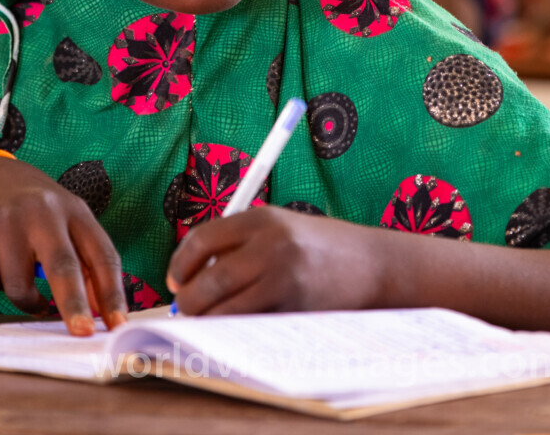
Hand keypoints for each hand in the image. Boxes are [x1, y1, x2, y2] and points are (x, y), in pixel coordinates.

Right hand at [0, 157, 127, 335]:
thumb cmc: (33, 207)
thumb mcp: (66, 221)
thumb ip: (85, 261)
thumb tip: (99, 310)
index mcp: (75, 212)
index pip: (102, 255)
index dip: (112, 293)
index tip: (118, 324)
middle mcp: (43, 212)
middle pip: (63, 266)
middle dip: (75, 304)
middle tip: (82, 332)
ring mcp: (7, 220)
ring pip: (19, 285)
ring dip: (24, 298)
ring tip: (22, 281)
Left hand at [166, 206, 381, 314]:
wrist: (374, 264)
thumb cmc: (320, 247)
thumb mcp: (281, 227)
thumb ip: (239, 243)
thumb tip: (190, 276)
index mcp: (263, 218)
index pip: (202, 240)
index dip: (179, 264)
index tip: (176, 280)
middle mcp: (272, 246)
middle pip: (208, 281)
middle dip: (189, 302)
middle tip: (186, 309)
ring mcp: (285, 279)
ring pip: (225, 311)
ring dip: (208, 321)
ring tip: (207, 321)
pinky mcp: (296, 309)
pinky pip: (250, 326)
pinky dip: (236, 330)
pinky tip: (237, 326)